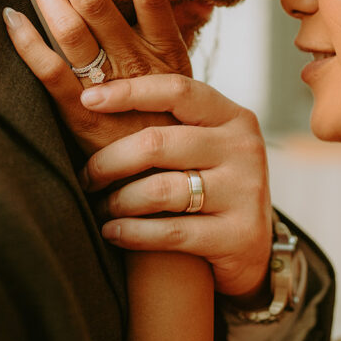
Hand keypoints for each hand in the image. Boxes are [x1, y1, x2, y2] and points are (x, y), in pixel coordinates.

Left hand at [3, 0, 188, 154]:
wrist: (178, 197)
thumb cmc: (177, 138)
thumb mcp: (182, 89)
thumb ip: (164, 51)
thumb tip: (149, 6)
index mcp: (168, 56)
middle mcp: (140, 65)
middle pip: (103, 1)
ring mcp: (110, 89)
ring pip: (76, 29)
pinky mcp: (83, 118)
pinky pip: (52, 75)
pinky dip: (29, 45)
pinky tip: (10, 19)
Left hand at [79, 73, 272, 300]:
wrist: (253, 249)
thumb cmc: (211, 187)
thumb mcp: (204, 146)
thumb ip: (167, 123)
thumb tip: (94, 95)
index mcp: (233, 117)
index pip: (177, 91)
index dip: (129, 92)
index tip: (87, 99)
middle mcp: (244, 148)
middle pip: (157, 142)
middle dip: (109, 161)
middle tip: (87, 176)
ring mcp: (245, 191)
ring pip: (159, 190)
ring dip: (117, 201)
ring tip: (100, 207)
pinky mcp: (239, 234)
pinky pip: (170, 232)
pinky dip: (132, 232)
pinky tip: (112, 231)